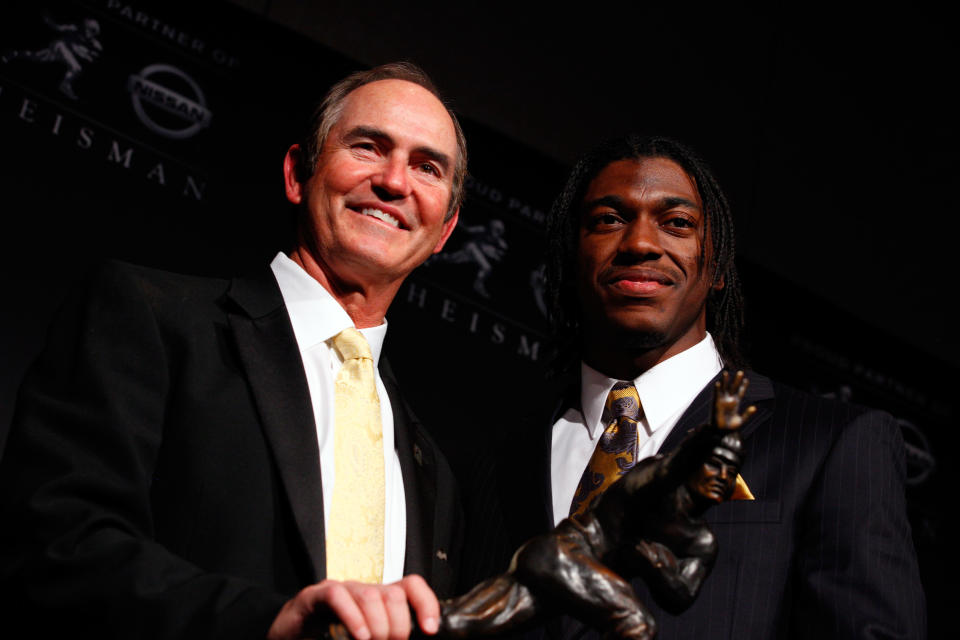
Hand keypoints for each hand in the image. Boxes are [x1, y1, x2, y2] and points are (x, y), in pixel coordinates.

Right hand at [267, 575, 439, 639]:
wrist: (288, 637)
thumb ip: (386, 639)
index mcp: (379, 601)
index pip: (411, 586)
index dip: (426, 603)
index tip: (430, 629)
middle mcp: (362, 591)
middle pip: (393, 594)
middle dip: (399, 624)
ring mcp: (339, 591)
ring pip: (370, 595)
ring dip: (378, 625)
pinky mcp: (314, 596)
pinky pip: (338, 596)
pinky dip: (353, 617)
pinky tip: (359, 636)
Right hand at [713, 370, 755, 430]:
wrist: (720, 432)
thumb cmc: (730, 427)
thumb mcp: (741, 420)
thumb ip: (748, 414)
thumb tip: (755, 408)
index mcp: (736, 403)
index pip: (740, 392)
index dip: (743, 386)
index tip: (747, 380)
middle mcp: (729, 400)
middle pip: (733, 388)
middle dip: (737, 380)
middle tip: (741, 372)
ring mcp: (722, 401)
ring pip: (724, 388)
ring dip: (725, 381)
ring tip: (726, 373)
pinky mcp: (715, 403)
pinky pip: (716, 395)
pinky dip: (717, 389)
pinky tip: (718, 383)